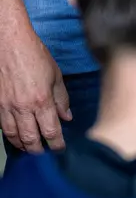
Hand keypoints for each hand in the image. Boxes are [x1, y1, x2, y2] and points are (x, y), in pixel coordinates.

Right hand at [0, 27, 69, 152]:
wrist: (9, 42)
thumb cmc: (35, 55)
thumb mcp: (55, 75)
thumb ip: (61, 98)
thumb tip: (67, 117)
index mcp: (41, 100)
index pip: (51, 131)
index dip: (56, 144)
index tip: (61, 149)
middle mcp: (23, 107)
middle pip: (30, 138)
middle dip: (39, 150)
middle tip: (45, 154)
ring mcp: (7, 106)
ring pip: (13, 135)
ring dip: (22, 145)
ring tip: (30, 149)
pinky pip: (2, 125)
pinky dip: (10, 135)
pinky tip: (15, 136)